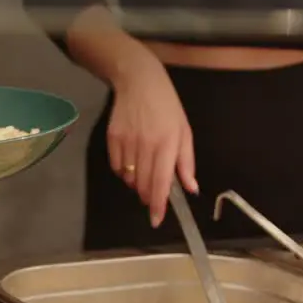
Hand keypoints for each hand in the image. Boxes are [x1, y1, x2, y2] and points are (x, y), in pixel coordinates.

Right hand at [107, 63, 198, 225]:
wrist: (139, 82)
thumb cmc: (167, 108)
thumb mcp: (184, 132)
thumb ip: (186, 162)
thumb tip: (190, 188)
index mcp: (168, 144)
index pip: (161, 182)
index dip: (158, 205)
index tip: (156, 220)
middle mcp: (146, 145)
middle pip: (143, 184)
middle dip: (148, 197)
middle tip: (152, 197)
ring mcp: (127, 141)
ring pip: (129, 178)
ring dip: (137, 183)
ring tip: (144, 171)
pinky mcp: (112, 138)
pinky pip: (117, 167)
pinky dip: (125, 172)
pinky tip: (132, 162)